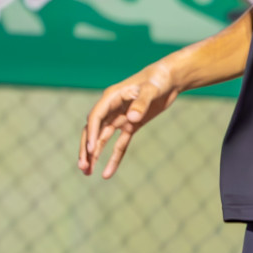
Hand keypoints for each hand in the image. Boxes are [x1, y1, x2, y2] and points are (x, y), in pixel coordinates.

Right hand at [79, 63, 180, 178]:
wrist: (170, 78)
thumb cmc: (158, 79)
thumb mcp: (151, 89)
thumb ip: (142, 103)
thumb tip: (132, 118)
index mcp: (111, 98)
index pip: (96, 117)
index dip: (91, 133)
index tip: (90, 150)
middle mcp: (111, 109)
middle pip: (93, 131)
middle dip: (86, 149)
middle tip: (83, 167)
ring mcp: (120, 118)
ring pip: (102, 140)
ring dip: (94, 155)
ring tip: (87, 173)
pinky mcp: (131, 126)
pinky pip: (120, 145)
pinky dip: (114, 158)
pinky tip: (107, 173)